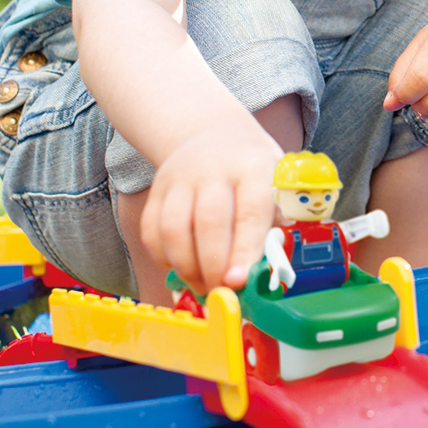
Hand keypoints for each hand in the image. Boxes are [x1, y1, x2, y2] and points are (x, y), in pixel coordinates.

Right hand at [139, 122, 281, 295]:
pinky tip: (181, 266)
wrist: (216, 135)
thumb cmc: (253, 170)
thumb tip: (264, 270)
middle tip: (221, 292)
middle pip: (208, 222)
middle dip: (213, 266)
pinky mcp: (157, 189)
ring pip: (172, 228)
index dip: (244, 251)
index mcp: (253, 168)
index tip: (238, 282)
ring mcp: (180, 177)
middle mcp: (214, 169)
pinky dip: (163, 257)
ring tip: (202, 284)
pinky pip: (151, 230)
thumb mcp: (277, 185)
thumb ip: (274, 222)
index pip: (249, 212)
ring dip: (186, 266)